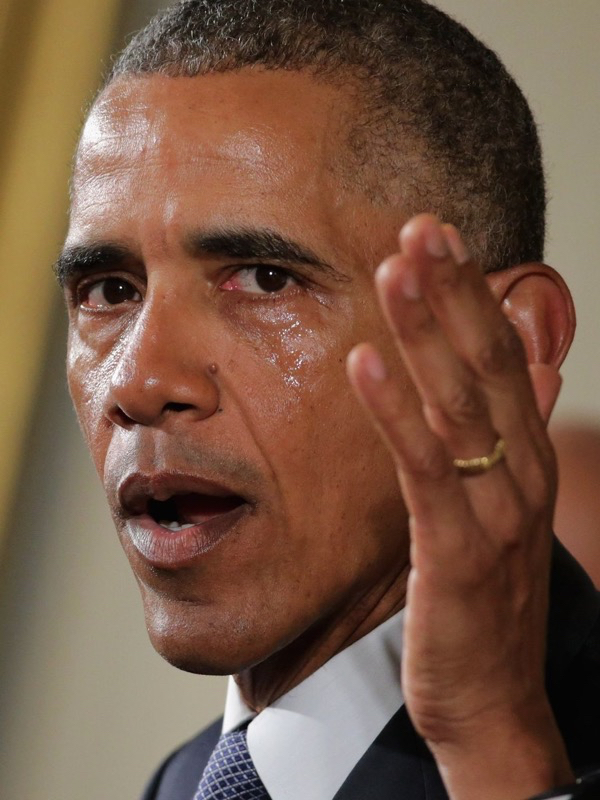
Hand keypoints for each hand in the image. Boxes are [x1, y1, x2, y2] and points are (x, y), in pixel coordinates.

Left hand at [347, 214, 572, 798]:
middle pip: (489, 363)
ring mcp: (494, 510)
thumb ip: (513, 435)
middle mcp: (520, 472)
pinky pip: (425, 470)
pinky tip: (365, 365)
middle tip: (421, 225)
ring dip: (429, 332)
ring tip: (397, 268)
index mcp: (526, 457)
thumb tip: (534, 372)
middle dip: (456, 291)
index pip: (505, 356)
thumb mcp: (504, 508)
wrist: (494, 699)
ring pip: (462, 403)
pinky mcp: (459, 551)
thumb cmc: (485, 599)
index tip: (439, 235)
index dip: (474, 292)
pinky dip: (396, 414)